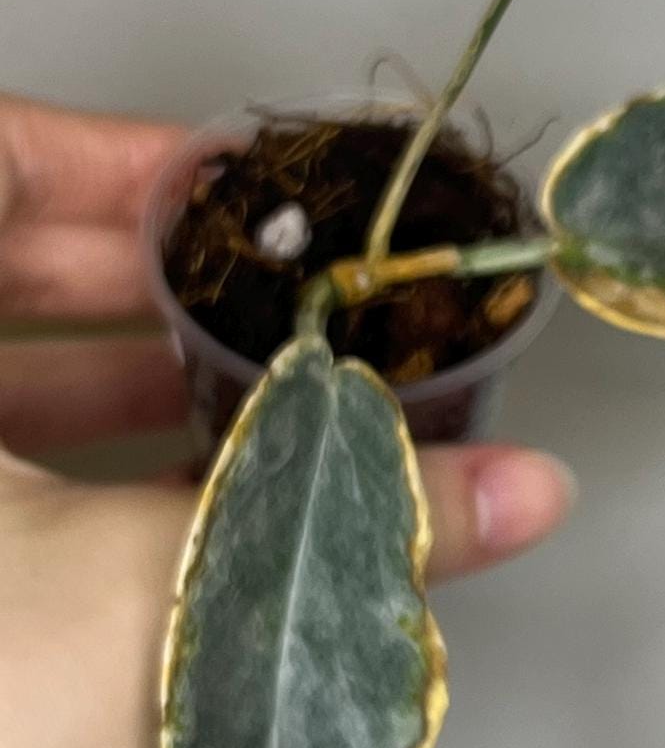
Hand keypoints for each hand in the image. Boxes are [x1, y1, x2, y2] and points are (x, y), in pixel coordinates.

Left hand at [0, 94, 571, 747]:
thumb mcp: (155, 590)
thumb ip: (338, 511)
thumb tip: (518, 480)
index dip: (106, 156)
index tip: (228, 185)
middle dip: (133, 274)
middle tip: (275, 289)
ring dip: (107, 375)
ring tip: (264, 393)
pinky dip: (62, 467)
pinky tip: (188, 493)